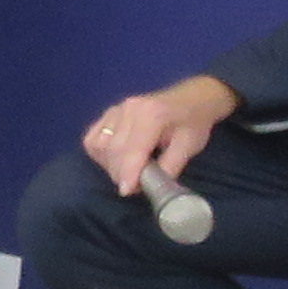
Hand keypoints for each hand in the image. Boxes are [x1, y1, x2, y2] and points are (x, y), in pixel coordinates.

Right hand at [83, 74, 237, 196]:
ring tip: (127, 171)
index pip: (133, 148)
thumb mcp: (189, 147)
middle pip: (113, 149)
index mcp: (152, 114)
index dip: (128, 172)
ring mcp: (116, 109)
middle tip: (135, 186)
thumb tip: (148, 187)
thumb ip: (169, 167)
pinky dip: (100, 154)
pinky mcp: (109, 113)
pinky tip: (114, 159)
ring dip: (109, 165)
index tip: (126, 191)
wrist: (193, 97)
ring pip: (100, 145)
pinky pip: (92, 139)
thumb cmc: (194, 122)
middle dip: (120, 173)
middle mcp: (129, 109)